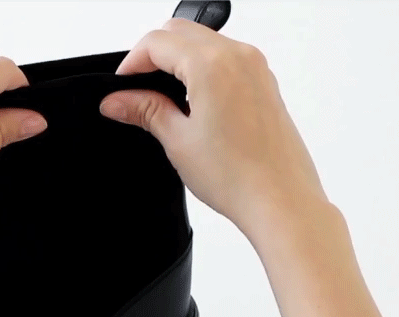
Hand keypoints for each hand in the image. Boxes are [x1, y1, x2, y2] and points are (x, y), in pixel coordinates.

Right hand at [100, 18, 325, 229]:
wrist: (282, 202)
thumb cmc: (239, 177)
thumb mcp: (178, 140)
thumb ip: (145, 110)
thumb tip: (117, 101)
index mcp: (213, 64)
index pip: (157, 42)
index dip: (131, 62)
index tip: (121, 88)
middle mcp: (239, 57)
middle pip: (180, 32)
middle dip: (152, 55)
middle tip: (136, 91)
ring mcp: (256, 68)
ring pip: (204, 41)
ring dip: (178, 60)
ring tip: (163, 100)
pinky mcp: (264, 84)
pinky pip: (226, 59)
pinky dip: (202, 69)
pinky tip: (192, 104)